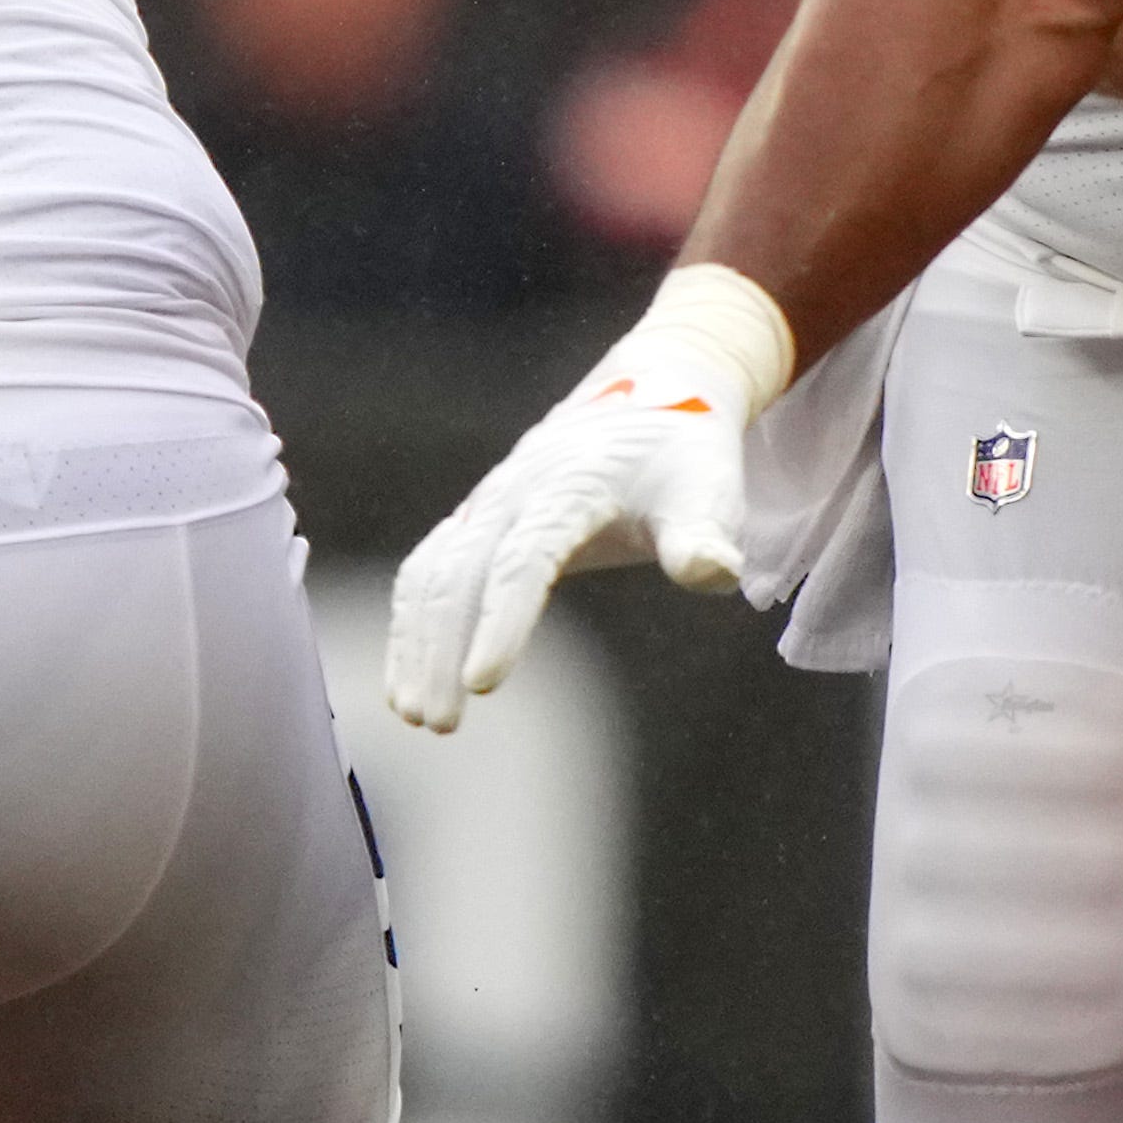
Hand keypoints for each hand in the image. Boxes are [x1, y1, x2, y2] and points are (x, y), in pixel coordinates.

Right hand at [385, 268, 793, 731]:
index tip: (483, 683)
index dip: (502, 623)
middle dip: (441, 650)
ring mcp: (486, 506)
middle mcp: (512, 495)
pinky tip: (409, 683)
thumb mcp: (708, 491)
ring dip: (415, 646)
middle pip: (459, 576)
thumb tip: (713, 573)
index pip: (523, 563)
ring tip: (419, 717)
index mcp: (569, 489)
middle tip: (441, 724)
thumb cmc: (683, 458)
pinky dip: (411, 625)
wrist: (649, 398)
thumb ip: (705, 536)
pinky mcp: (475, 521)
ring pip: (430, 576)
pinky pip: (426, 573)